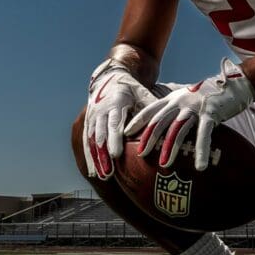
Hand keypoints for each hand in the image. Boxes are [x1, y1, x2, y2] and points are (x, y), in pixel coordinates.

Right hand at [82, 60, 152, 180]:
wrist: (109, 79)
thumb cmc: (131, 89)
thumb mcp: (143, 93)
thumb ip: (151, 108)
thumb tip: (167, 122)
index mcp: (115, 102)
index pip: (114, 123)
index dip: (114, 139)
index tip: (116, 154)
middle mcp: (100, 110)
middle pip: (101, 135)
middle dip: (103, 154)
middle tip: (108, 172)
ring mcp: (92, 117)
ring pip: (92, 140)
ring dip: (96, 158)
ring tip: (102, 176)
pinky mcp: (87, 123)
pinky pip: (87, 141)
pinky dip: (90, 156)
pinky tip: (94, 171)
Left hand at [124, 59, 254, 170]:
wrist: (234, 84)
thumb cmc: (208, 95)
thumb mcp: (187, 98)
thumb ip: (174, 107)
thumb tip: (163, 121)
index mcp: (172, 98)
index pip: (150, 110)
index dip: (137, 121)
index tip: (125, 132)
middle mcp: (180, 102)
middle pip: (160, 121)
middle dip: (149, 138)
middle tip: (140, 154)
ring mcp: (194, 108)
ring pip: (178, 130)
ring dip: (170, 149)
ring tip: (164, 165)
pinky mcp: (211, 114)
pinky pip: (204, 135)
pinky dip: (201, 151)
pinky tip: (200, 166)